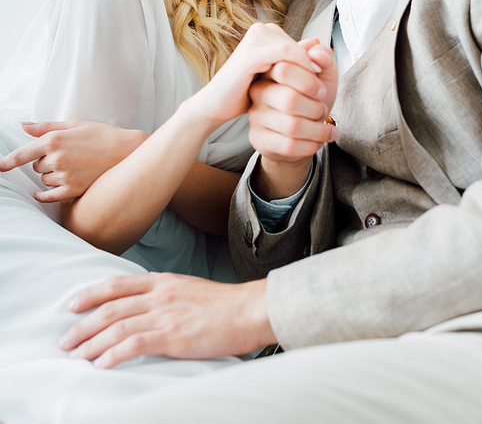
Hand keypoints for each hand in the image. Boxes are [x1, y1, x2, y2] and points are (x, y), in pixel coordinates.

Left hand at [0, 121, 148, 202]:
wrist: (127, 151)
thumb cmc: (102, 135)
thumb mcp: (74, 125)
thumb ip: (46, 126)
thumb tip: (24, 126)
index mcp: (54, 140)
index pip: (23, 153)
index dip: (8, 161)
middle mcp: (57, 159)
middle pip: (36, 166)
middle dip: (44, 162)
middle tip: (65, 155)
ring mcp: (65, 176)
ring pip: (44, 180)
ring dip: (51, 176)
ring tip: (72, 167)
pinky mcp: (74, 189)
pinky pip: (50, 196)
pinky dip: (44, 195)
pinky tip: (44, 192)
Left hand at [59, 273, 273, 366]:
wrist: (249, 310)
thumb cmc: (224, 305)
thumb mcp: (189, 290)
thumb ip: (165, 296)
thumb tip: (145, 309)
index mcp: (163, 282)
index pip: (118, 285)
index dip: (91, 294)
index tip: (73, 305)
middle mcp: (159, 295)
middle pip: (110, 307)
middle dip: (83, 324)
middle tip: (65, 340)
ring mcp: (165, 314)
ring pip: (117, 327)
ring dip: (91, 342)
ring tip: (77, 356)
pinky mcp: (173, 336)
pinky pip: (134, 345)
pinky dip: (113, 355)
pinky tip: (101, 365)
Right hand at [194, 22, 326, 128]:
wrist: (217, 104)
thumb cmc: (245, 92)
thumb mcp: (276, 78)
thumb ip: (296, 61)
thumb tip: (317, 43)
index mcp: (267, 34)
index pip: (302, 45)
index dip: (316, 65)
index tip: (324, 86)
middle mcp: (260, 30)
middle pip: (300, 46)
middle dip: (314, 69)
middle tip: (323, 91)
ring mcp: (254, 39)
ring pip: (296, 50)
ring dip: (309, 72)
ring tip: (317, 93)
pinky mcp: (251, 52)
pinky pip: (285, 54)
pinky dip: (300, 69)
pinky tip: (306, 89)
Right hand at [247, 42, 337, 197]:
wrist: (300, 130)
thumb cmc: (311, 98)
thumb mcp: (322, 74)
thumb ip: (323, 56)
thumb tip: (314, 50)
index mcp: (270, 69)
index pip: (284, 69)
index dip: (310, 81)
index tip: (322, 90)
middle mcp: (258, 91)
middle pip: (290, 100)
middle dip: (317, 108)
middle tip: (324, 111)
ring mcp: (255, 115)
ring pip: (292, 126)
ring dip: (319, 131)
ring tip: (329, 130)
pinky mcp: (257, 138)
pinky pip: (288, 145)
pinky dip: (311, 145)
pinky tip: (319, 142)